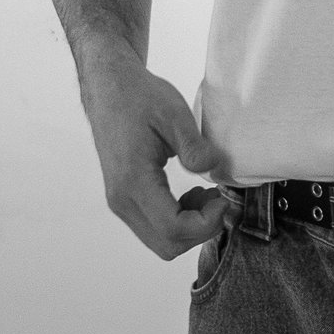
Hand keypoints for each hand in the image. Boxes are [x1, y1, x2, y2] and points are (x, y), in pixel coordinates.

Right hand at [81, 48, 233, 264]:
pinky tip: (192, 195)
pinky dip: (179, 222)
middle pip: (167, 245)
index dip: (206, 224)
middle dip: (201, 230)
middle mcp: (122, 199)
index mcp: (133, 180)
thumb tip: (212, 168)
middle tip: (219, 200)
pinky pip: (154, 228)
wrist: (109, 88)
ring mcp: (120, 201)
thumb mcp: (174, 114)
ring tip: (206, 195)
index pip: (173, 228)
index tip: (223, 199)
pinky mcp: (124, 199)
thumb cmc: (139, 97)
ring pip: (161, 242)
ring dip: (190, 227)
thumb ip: (194, 146)